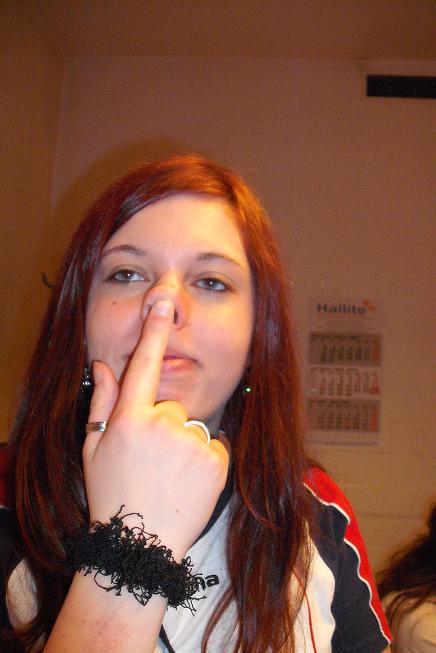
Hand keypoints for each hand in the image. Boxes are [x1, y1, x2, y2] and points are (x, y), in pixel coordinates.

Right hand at [83, 298, 228, 560]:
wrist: (142, 544)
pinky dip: (205, 460)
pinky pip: (214, 445)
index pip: (142, 365)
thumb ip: (102, 402)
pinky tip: (188, 481)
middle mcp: (162, 425)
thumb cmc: (111, 493)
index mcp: (129, 419)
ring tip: (169, 474)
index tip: (161, 303)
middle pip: (170, 405)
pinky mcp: (217, 460)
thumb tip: (103, 363)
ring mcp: (192, 442)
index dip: (152, 331)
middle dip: (164, 425)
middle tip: (151, 459)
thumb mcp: (94, 449)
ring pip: (193, 426)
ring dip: (184, 443)